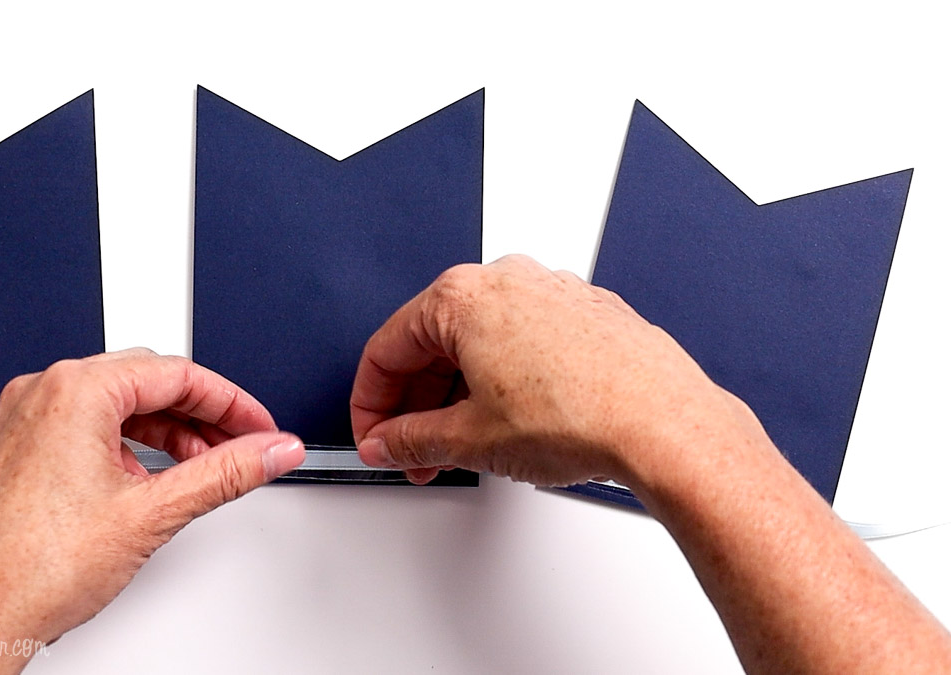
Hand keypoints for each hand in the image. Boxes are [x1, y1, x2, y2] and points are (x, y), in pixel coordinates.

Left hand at [0, 348, 304, 672]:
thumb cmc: (35, 569)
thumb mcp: (153, 513)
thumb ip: (224, 473)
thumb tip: (269, 451)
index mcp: (72, 391)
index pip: (175, 373)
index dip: (230, 402)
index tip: (257, 426)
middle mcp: (38, 394)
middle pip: (143, 383)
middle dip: (198, 416)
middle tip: (238, 445)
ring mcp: (19, 421)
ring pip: (111, 406)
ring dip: (162, 433)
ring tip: (197, 470)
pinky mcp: (10, 450)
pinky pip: (78, 428)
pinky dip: (121, 447)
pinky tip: (144, 481)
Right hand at [350, 254, 756, 487]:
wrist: (665, 423)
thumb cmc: (583, 413)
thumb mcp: (472, 438)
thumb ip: (413, 439)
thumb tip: (391, 442)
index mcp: (463, 297)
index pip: (386, 349)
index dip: (370, 404)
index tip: (374, 435)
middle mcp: (507, 280)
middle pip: (432, 343)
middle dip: (416, 404)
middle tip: (411, 449)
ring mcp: (551, 292)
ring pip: (479, 342)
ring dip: (458, 395)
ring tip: (460, 446)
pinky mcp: (586, 313)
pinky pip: (522, 342)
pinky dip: (502, 379)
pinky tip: (507, 423)